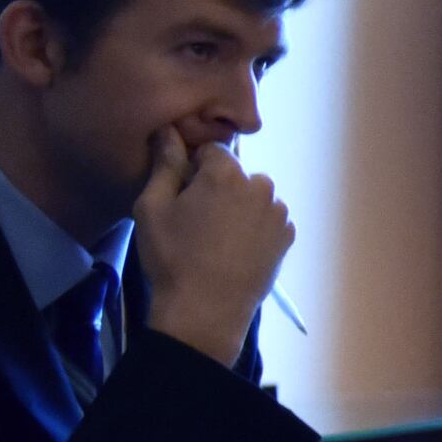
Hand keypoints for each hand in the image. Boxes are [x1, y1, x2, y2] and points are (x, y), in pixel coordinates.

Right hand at [133, 129, 293, 365]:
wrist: (206, 310)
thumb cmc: (173, 257)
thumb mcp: (153, 208)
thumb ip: (165, 164)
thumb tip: (169, 130)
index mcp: (228, 174)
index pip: (211, 152)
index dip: (193, 170)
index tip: (181, 196)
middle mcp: (262, 186)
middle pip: (235, 175)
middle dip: (218, 188)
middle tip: (196, 221)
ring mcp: (279, 213)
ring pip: (253, 198)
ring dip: (238, 208)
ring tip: (215, 239)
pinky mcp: (287, 237)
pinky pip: (268, 220)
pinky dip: (254, 228)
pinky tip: (234, 250)